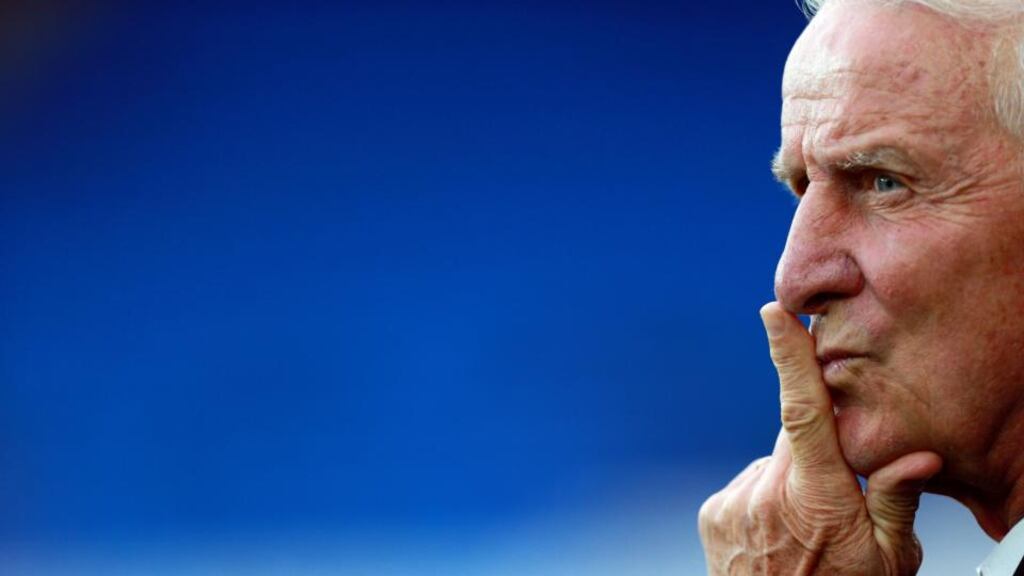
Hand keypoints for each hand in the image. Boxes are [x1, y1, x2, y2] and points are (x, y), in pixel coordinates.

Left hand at [697, 302, 942, 574]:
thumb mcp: (889, 561)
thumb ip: (897, 501)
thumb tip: (918, 455)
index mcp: (818, 497)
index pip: (802, 411)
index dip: (789, 356)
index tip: (775, 313)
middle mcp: (768, 492)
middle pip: (792, 436)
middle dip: (814, 448)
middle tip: (831, 491)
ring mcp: (734, 502)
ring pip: (770, 463)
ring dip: (787, 480)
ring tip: (801, 528)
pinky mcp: (712, 513)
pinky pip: (744, 486)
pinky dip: (760, 498)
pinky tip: (773, 533)